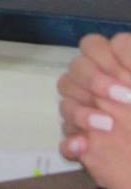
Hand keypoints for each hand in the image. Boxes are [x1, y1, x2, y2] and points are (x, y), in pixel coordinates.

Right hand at [59, 33, 130, 178]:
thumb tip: (123, 57)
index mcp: (118, 71)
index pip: (96, 46)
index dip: (111, 53)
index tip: (130, 71)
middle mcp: (100, 88)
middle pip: (76, 67)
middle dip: (95, 79)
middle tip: (123, 98)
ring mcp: (90, 113)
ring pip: (65, 100)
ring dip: (82, 111)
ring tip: (109, 126)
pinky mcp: (84, 142)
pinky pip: (66, 137)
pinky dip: (72, 141)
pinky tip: (85, 144)